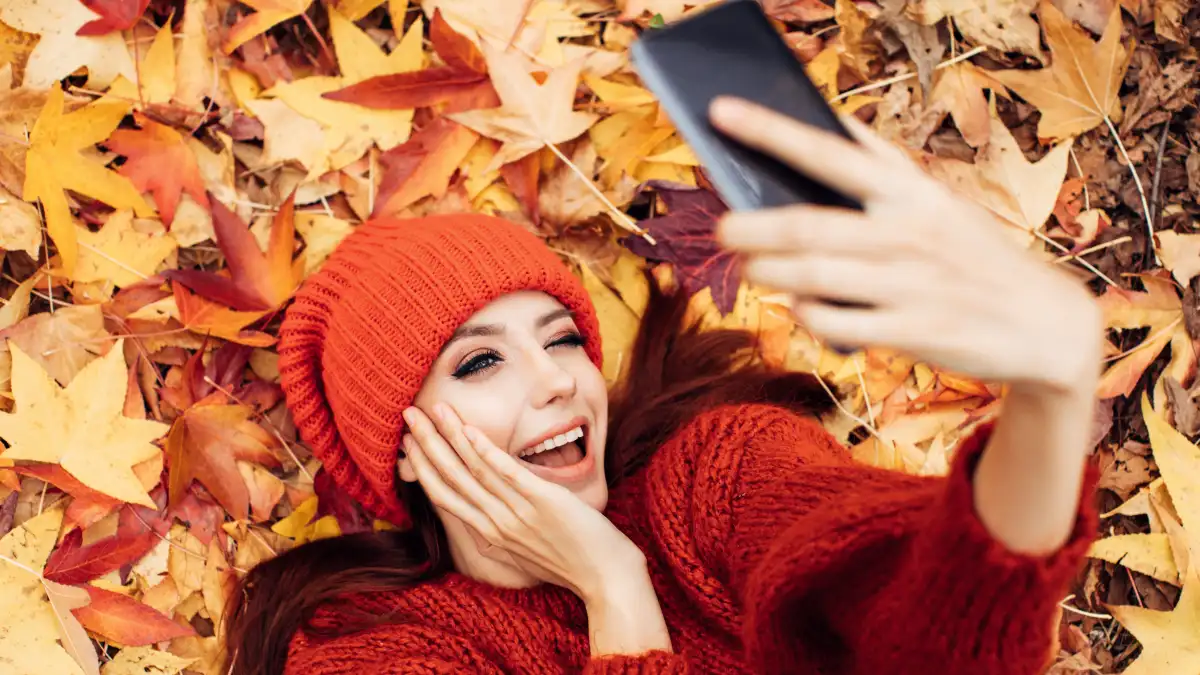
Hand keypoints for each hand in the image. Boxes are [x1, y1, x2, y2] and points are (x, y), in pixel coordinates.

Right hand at [401, 404, 646, 603]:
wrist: (607, 580)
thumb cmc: (572, 562)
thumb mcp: (527, 550)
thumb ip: (505, 533)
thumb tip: (489, 525)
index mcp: (491, 533)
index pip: (446, 496)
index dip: (424, 467)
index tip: (408, 443)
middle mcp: (498, 524)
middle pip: (451, 479)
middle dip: (426, 444)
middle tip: (408, 414)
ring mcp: (519, 513)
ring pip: (474, 470)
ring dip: (451, 437)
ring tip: (434, 409)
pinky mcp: (544, 502)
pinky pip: (509, 473)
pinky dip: (487, 451)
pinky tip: (471, 430)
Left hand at [709, 97, 1102, 394]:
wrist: (1042, 323)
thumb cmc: (974, 255)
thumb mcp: (940, 200)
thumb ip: (886, 164)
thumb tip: (833, 124)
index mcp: (911, 192)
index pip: (828, 153)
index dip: (770, 131)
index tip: (722, 112)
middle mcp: (908, 234)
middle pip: (805, 226)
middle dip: (750, 227)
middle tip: (723, 228)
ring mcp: (908, 286)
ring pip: (810, 277)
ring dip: (766, 272)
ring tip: (749, 266)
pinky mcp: (909, 333)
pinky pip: (831, 322)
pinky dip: (802, 312)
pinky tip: (795, 303)